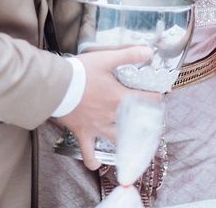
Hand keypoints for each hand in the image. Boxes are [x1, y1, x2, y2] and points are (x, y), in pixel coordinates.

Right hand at [55, 45, 156, 169]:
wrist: (56, 86)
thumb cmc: (81, 72)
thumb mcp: (106, 58)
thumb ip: (129, 55)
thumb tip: (149, 51)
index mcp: (120, 98)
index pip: (147, 99)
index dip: (156, 96)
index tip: (159, 94)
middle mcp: (112, 116)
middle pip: (135, 123)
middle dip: (144, 123)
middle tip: (148, 120)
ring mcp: (98, 127)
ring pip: (116, 140)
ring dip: (124, 142)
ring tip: (129, 143)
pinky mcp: (83, 133)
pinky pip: (89, 153)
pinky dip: (93, 160)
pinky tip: (97, 163)